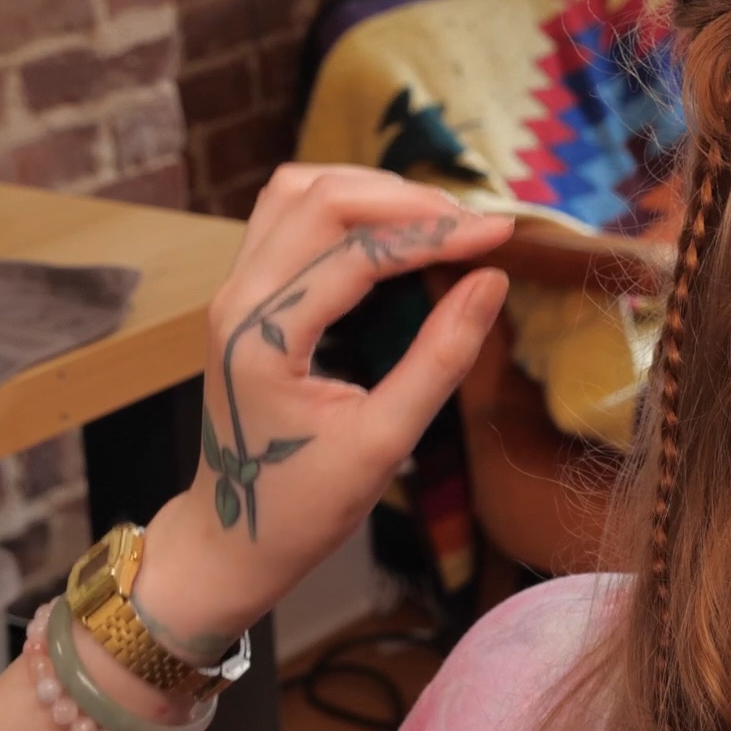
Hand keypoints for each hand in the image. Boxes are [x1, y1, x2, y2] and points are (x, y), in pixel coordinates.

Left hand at [128, 165, 513, 660]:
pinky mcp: (245, 293)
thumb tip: (492, 283)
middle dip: (407, 200)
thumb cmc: (303, 504)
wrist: (230, 538)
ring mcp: (234, 290)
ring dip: (373, 192)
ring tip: (440, 220)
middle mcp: (237, 299)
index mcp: (262, 338)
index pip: (356, 252)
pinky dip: (348, 208)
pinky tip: (397, 232)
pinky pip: (290, 216)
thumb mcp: (385, 442)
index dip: (435, 233)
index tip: (500, 233)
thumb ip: (439, 358)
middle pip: (321, 197)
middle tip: (475, 226)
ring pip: (299, 192)